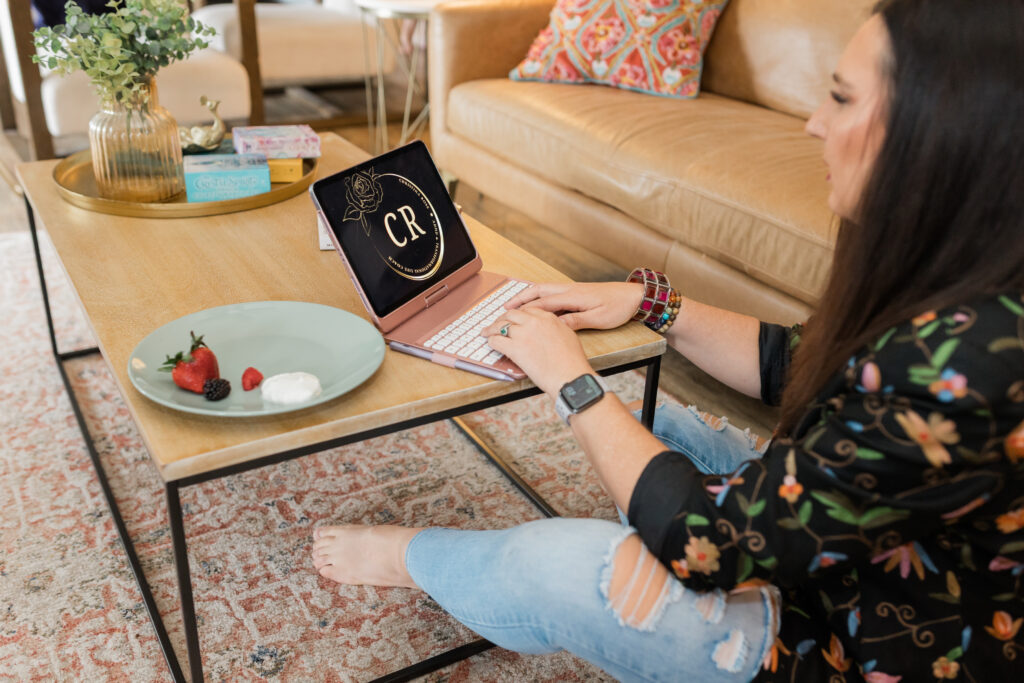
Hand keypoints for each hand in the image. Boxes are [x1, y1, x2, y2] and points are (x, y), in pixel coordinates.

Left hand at [483, 307, 593, 396]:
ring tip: (486, 332)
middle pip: (512, 314)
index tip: (514, 318)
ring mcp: (523, 334)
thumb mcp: (568, 336)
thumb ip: (556, 328)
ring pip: (501, 325)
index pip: (527, 310)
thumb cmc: (572, 361)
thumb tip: (548, 331)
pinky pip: (497, 341)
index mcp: (548, 318)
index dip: (517, 314)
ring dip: (492, 329)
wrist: (570, 376)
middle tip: (498, 323)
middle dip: (502, 318)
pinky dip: (492, 341)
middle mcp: (534, 322)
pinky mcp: (514, 348)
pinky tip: (491, 344)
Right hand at [505, 282, 642, 330]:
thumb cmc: (618, 307)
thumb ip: (576, 321)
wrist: (634, 295)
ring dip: (528, 295)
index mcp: (572, 296)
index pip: (542, 304)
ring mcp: (572, 289)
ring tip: (514, 304)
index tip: (509, 317)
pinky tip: (535, 304)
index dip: (523, 311)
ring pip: (544, 290)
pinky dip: (539, 296)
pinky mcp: (576, 292)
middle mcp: (569, 290)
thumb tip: (555, 325)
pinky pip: (552, 292)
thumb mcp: (598, 318)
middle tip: (504, 307)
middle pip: (538, 291)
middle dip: (519, 298)